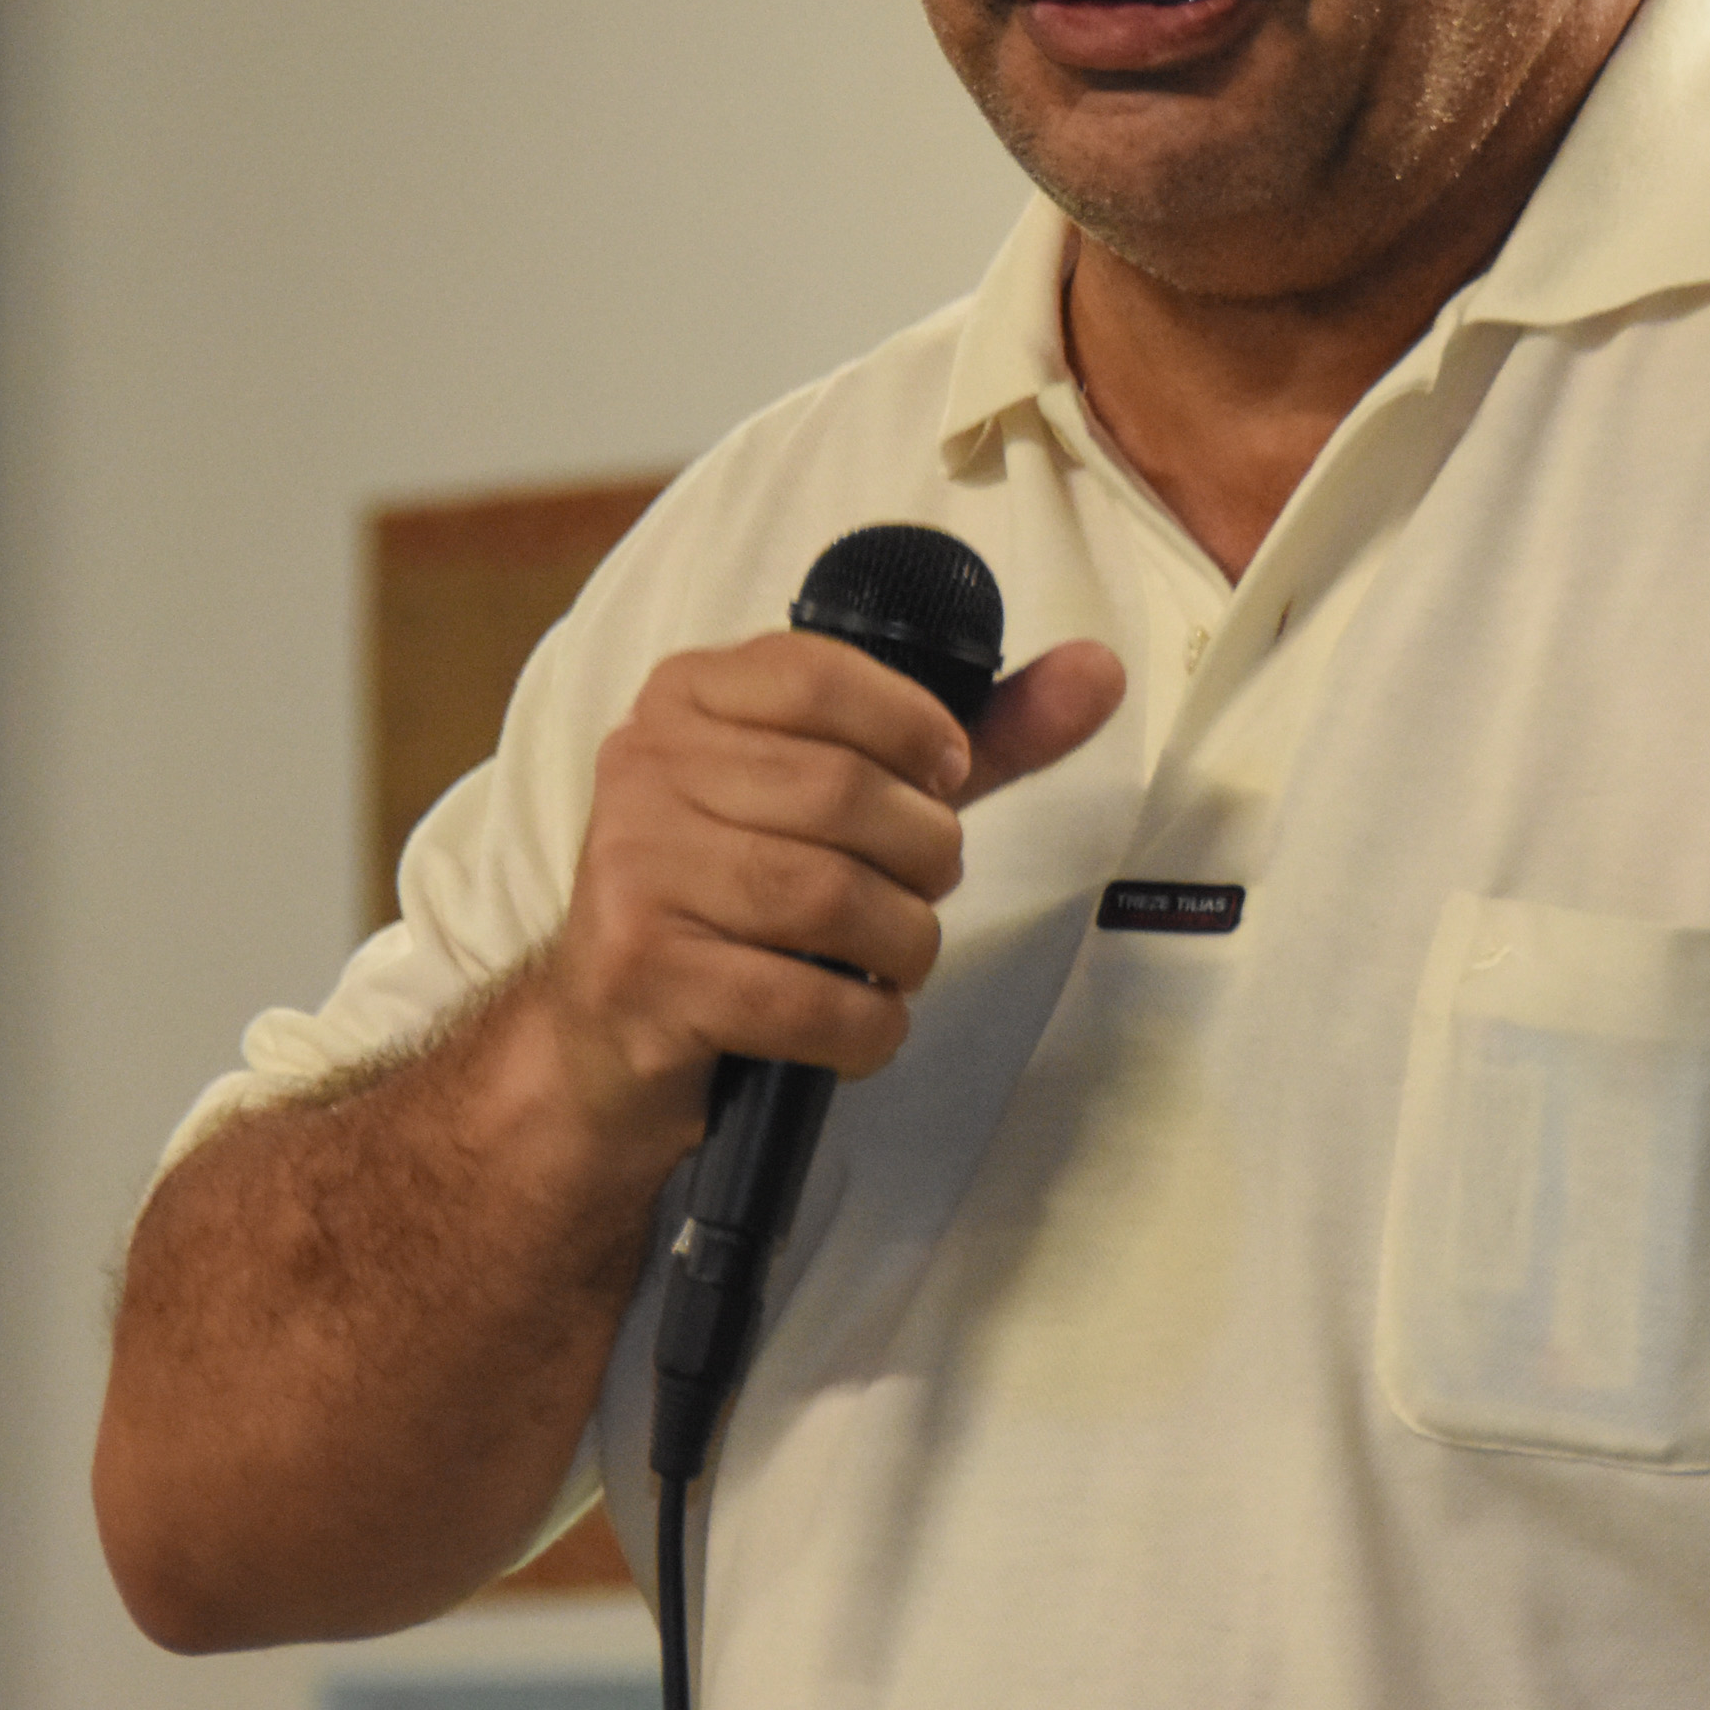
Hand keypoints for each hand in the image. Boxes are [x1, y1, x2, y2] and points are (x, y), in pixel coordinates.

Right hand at [529, 630, 1125, 1150]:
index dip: (913, 729)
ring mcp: (633, 870)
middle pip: (841, 793)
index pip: (818, 673)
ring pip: (829, 896)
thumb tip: (1101, 671)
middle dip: (923, 855)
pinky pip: (802, 998)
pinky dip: (864, 1026)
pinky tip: (861, 1024)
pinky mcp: (642, 974)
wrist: (608, 1038)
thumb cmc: (746, 900)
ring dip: (903, 945)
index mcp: (687, 697)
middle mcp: (644, 767)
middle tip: (924, 888)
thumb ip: (975, 740)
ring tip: (897, 956)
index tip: (946, 779)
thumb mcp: (851, 798)